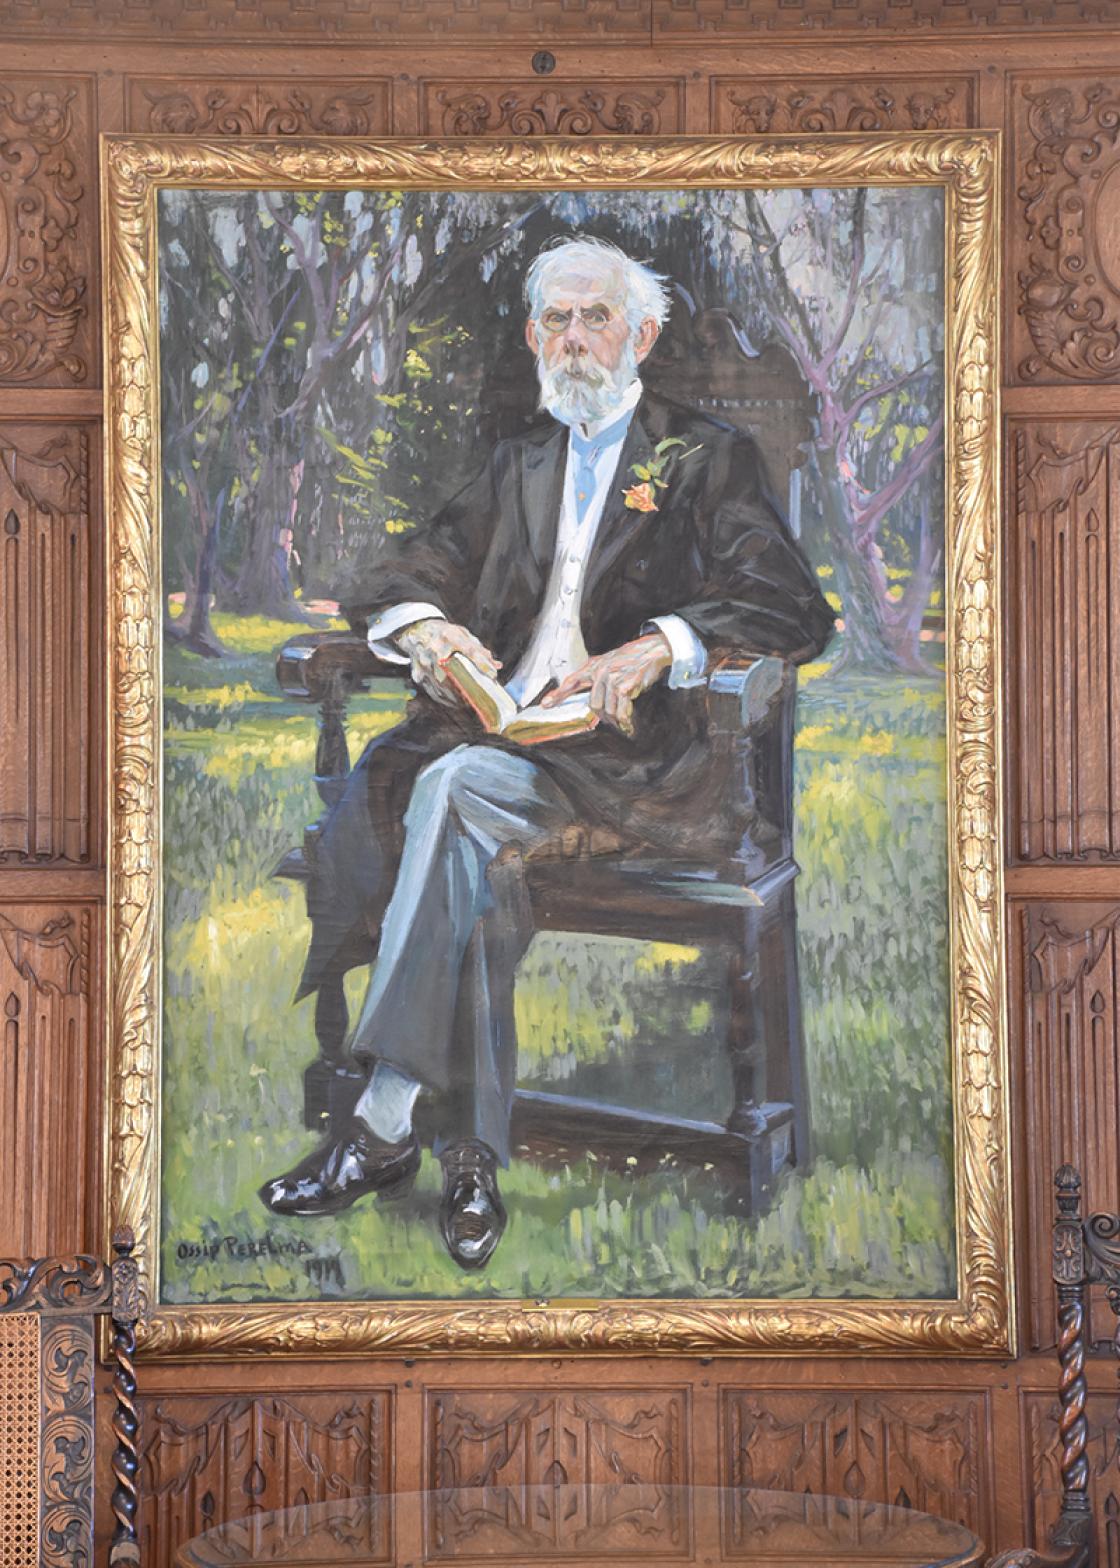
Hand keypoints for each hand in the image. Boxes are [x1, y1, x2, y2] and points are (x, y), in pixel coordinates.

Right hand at [396, 619, 501, 705]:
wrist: (416, 633)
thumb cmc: (444, 635)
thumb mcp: (462, 634)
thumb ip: (479, 650)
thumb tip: (496, 666)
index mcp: (449, 635)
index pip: (469, 650)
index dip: (482, 663)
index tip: (492, 675)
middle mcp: (435, 649)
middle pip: (455, 672)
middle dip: (470, 686)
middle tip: (483, 697)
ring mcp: (425, 663)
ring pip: (444, 686)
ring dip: (459, 697)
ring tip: (472, 703)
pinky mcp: (419, 675)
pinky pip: (435, 692)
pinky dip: (447, 699)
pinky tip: (457, 703)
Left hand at [541, 632, 672, 735]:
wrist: (651, 651)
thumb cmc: (629, 661)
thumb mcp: (608, 664)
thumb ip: (596, 679)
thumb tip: (592, 703)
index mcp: (593, 667)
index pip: (571, 681)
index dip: (558, 694)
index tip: (545, 705)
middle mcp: (600, 671)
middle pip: (593, 706)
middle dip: (603, 717)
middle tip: (613, 721)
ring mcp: (612, 678)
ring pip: (607, 711)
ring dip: (616, 721)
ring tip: (622, 724)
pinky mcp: (625, 686)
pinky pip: (621, 712)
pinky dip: (625, 723)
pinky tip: (628, 727)